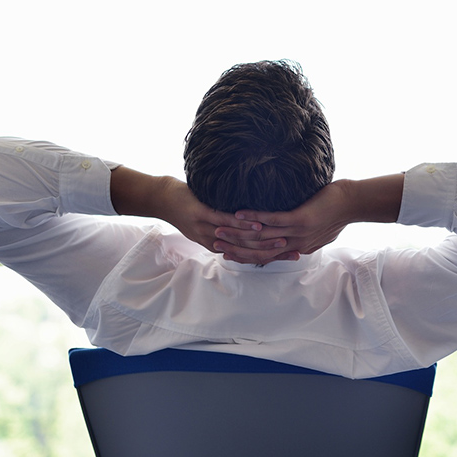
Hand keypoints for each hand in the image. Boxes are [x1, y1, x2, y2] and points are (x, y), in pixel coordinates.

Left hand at [158, 179, 294, 264]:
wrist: (161, 199)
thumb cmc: (189, 207)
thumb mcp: (210, 222)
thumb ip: (230, 228)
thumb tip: (254, 225)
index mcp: (217, 246)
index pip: (249, 256)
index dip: (272, 256)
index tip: (294, 254)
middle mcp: (213, 242)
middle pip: (247, 252)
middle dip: (273, 252)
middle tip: (295, 249)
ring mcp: (206, 229)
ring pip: (239, 239)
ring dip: (262, 240)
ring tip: (283, 238)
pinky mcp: (200, 215)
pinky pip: (225, 221)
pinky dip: (243, 224)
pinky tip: (258, 221)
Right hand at [227, 180, 353, 259]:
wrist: (354, 205)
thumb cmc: (336, 213)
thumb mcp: (318, 230)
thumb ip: (304, 236)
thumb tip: (293, 236)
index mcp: (299, 248)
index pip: (267, 257)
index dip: (246, 256)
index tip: (228, 253)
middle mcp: (296, 244)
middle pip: (260, 251)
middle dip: (237, 248)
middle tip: (216, 244)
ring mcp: (298, 233)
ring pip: (262, 237)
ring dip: (239, 233)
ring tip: (220, 228)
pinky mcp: (301, 220)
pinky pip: (273, 220)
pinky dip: (255, 217)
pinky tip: (239, 213)